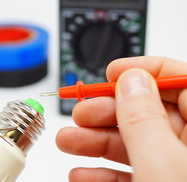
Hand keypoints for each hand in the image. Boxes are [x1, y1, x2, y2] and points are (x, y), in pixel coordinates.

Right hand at [56, 56, 186, 181]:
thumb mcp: (164, 164)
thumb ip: (144, 119)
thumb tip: (131, 81)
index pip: (182, 81)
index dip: (145, 70)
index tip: (112, 72)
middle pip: (150, 113)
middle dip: (107, 112)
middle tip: (82, 113)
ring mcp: (178, 170)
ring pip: (136, 144)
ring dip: (95, 142)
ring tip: (68, 141)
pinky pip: (132, 171)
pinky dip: (103, 172)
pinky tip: (83, 172)